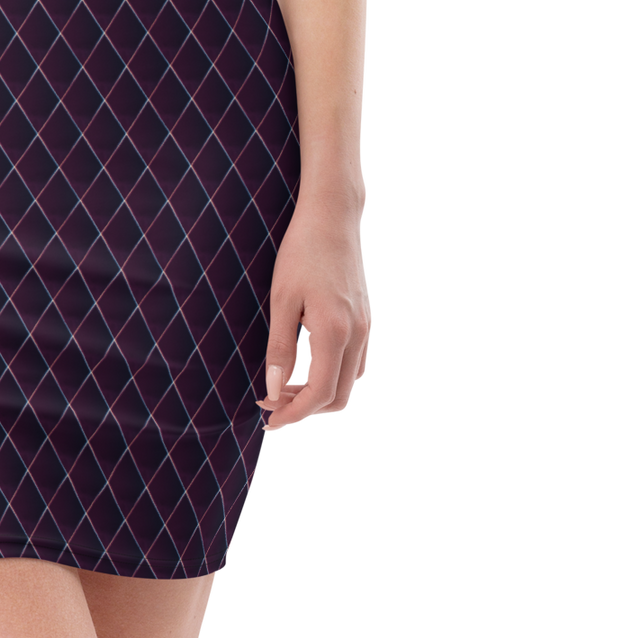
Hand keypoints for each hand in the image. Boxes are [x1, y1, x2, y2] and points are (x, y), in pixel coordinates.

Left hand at [256, 192, 371, 431]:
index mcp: (335, 333)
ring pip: (350, 383)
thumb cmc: (302, 252)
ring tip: (284, 384)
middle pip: (340, 398)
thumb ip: (279, 348)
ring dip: (319, 394)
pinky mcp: (368, 320)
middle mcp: (358, 336)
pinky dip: (334, 376)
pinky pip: (356, 364)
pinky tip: (308, 365)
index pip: (320, 395)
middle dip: (306, 409)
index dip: (294, 414)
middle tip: (272, 402)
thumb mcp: (282, 299)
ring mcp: (367, 329)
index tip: (270, 420)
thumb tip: (273, 390)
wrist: (333, 217)